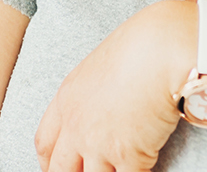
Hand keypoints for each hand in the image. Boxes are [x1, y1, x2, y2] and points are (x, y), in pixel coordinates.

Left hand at [35, 0, 194, 171]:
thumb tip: (105, 110)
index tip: (55, 168)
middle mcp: (76, 127)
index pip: (45, 143)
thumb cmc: (141, 46)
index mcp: (66, 100)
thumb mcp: (100, 67)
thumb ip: (93, 94)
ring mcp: (99, 146)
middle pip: (60, 170)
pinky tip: (144, 167)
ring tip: (119, 168)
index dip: (49, 162)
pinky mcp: (128, 156)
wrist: (161, 49)